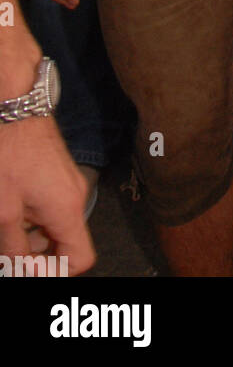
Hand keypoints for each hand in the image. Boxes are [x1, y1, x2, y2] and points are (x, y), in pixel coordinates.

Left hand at [0, 116, 93, 272]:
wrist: (15, 109)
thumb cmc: (9, 152)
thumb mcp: (4, 212)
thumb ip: (13, 249)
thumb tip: (19, 270)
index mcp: (67, 210)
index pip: (78, 259)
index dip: (53, 271)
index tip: (25, 267)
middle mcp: (75, 197)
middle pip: (66, 244)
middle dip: (36, 255)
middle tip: (9, 251)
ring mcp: (68, 184)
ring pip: (56, 226)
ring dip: (31, 236)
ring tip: (5, 226)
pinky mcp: (59, 174)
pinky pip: (51, 208)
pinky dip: (32, 218)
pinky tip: (10, 209)